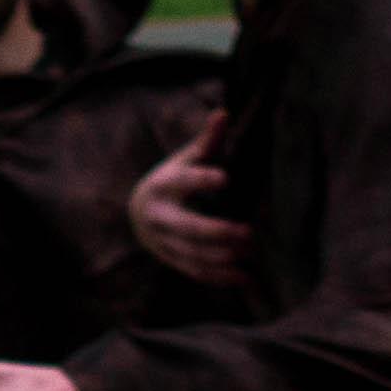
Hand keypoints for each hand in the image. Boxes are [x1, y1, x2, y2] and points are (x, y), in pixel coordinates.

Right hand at [131, 116, 250, 283]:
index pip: (183, 181)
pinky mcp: (171, 260)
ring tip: (250, 253)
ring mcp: (163, 242)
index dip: (202, 180)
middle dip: (217, 232)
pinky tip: (245, 278)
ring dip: (222, 257)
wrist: (140, 212)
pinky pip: (195, 272)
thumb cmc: (174, 179)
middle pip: (187, 227)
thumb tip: (223, 112)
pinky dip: (219, 277)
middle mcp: (159, 216)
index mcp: (163, 185)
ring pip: (192, 254)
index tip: (225, 178)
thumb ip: (207, 141)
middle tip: (249, 233)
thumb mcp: (186, 158)